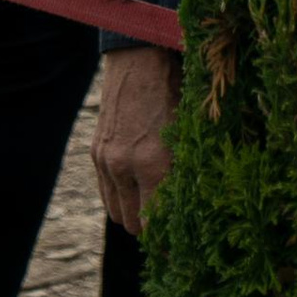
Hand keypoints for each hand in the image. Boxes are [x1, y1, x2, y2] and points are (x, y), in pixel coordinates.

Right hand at [92, 44, 179, 233]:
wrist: (140, 52)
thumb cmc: (176, 86)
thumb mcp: (190, 127)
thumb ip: (190, 167)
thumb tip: (200, 202)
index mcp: (154, 162)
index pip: (156, 224)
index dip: (169, 239)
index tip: (183, 244)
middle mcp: (125, 167)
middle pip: (135, 225)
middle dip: (153, 230)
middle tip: (171, 226)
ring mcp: (107, 161)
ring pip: (117, 213)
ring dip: (134, 215)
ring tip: (154, 209)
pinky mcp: (96, 152)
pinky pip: (106, 194)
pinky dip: (120, 199)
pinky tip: (137, 191)